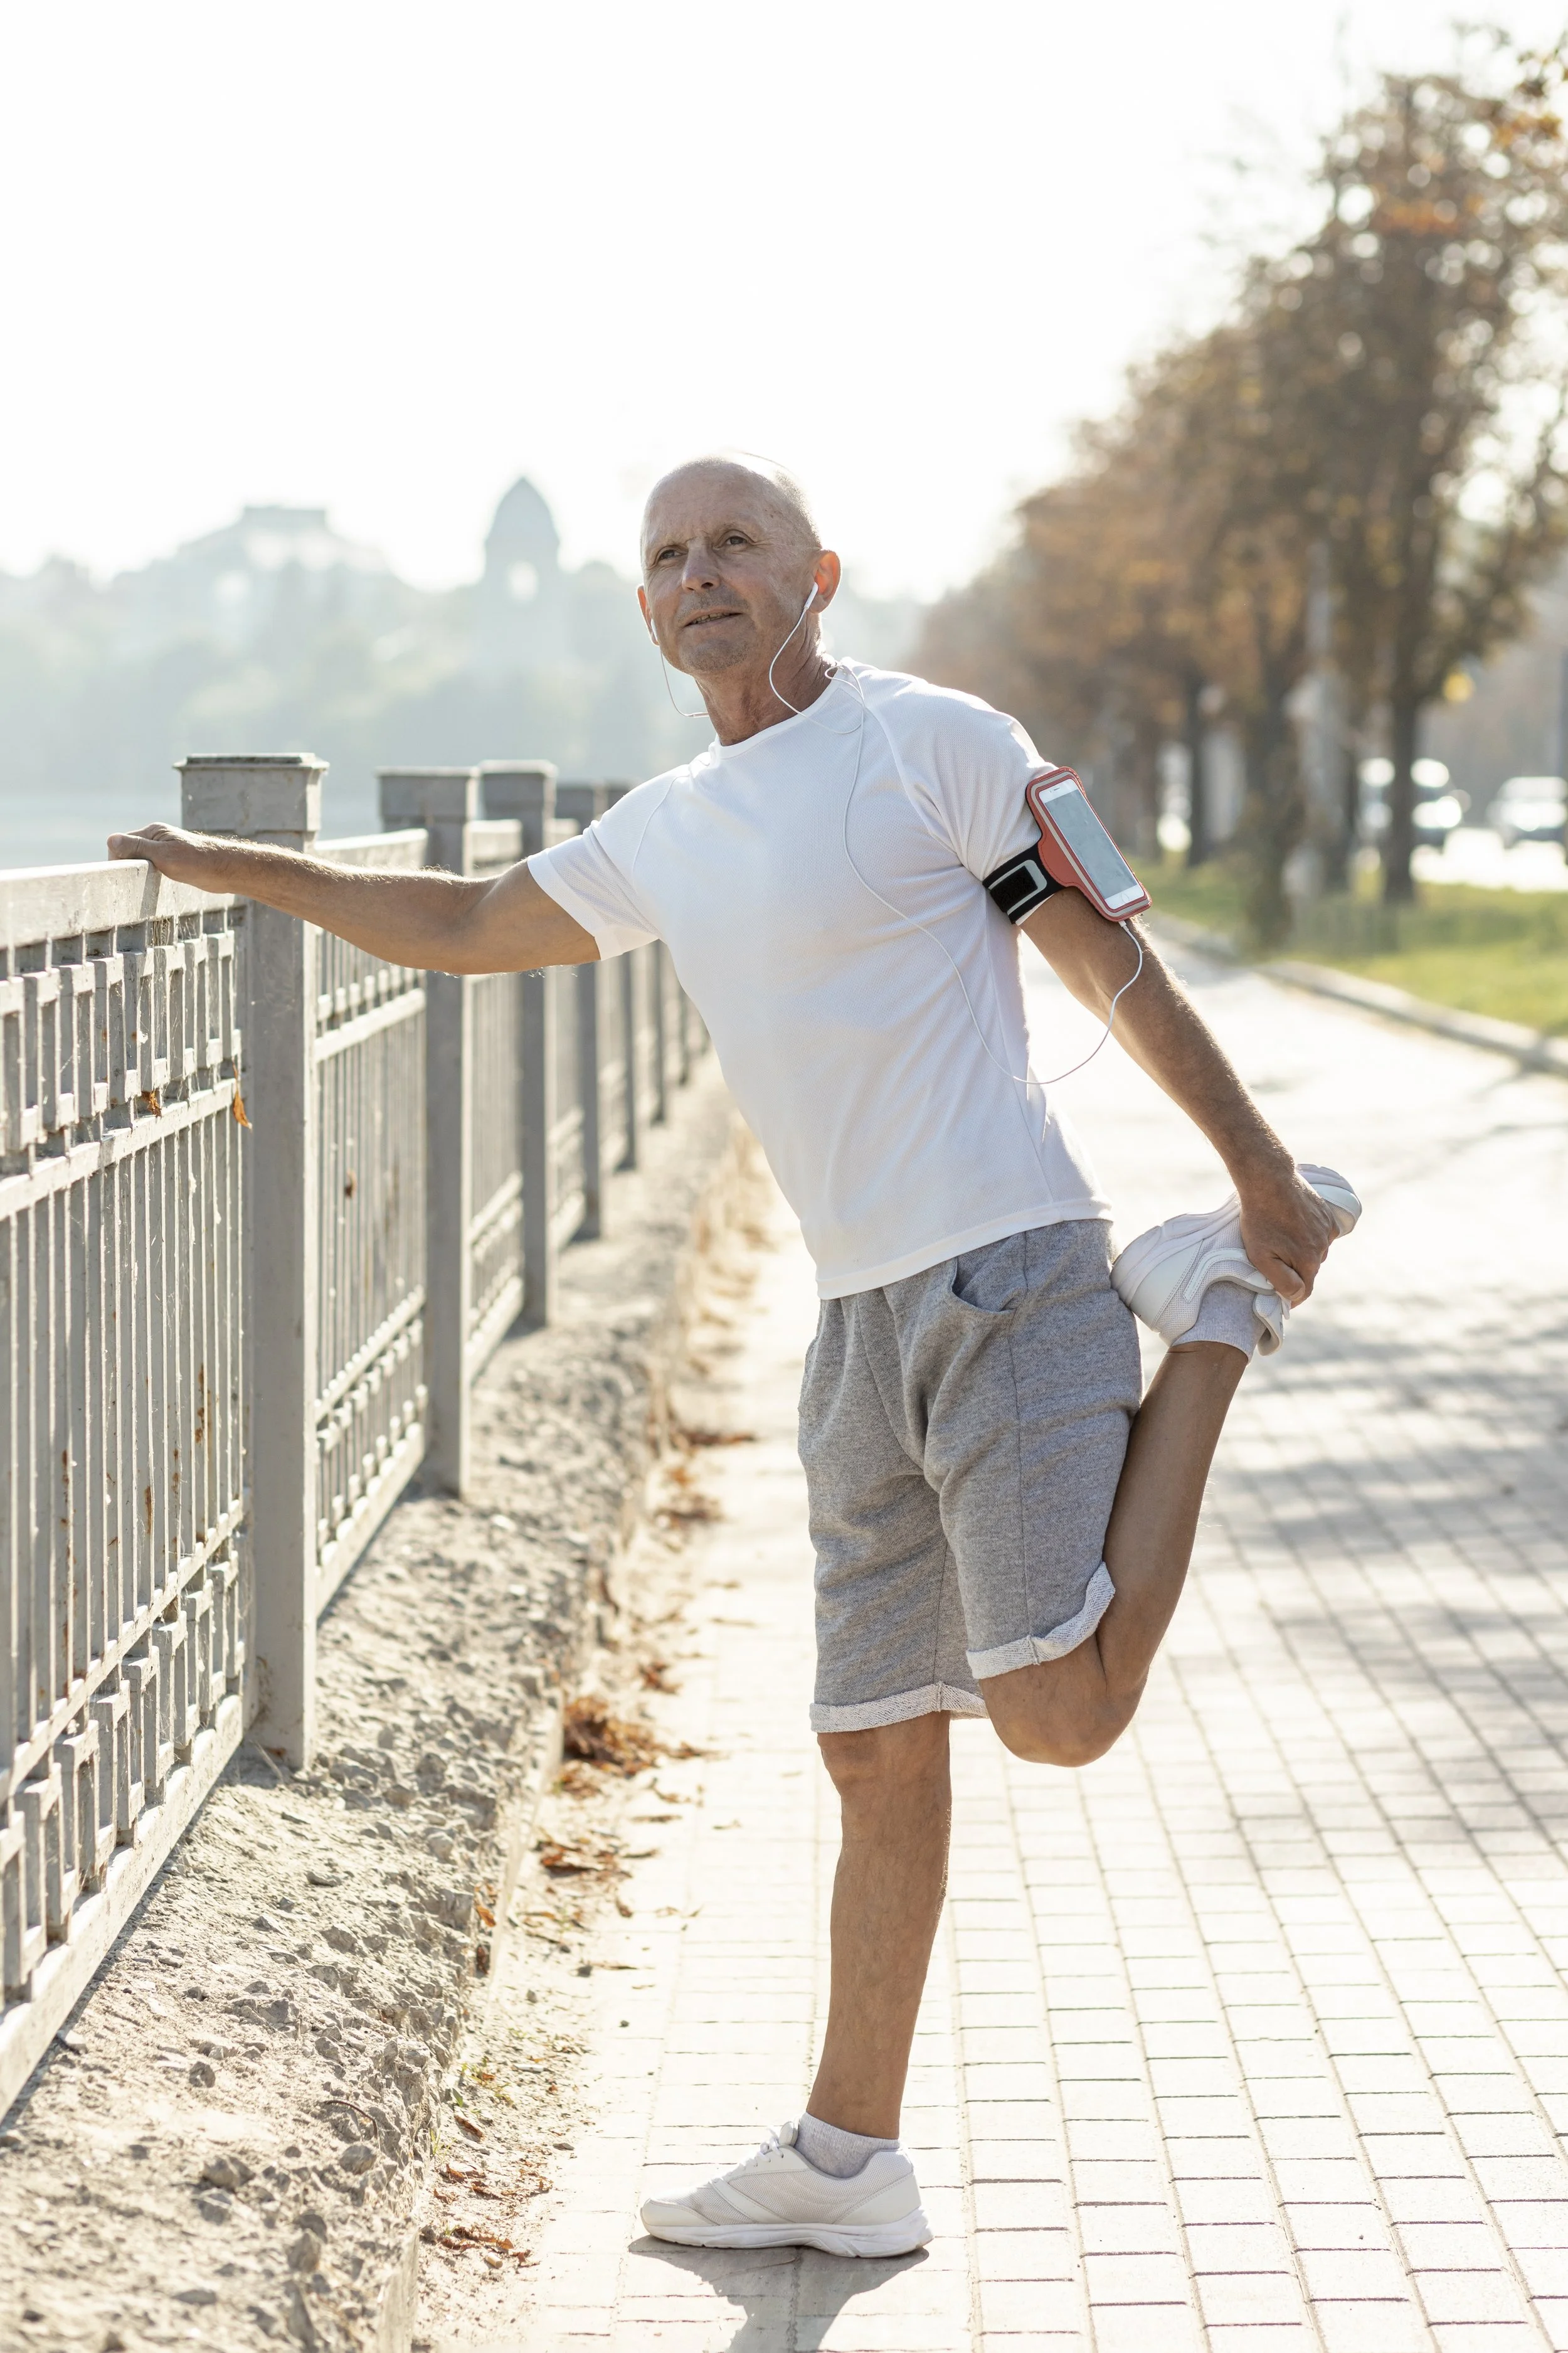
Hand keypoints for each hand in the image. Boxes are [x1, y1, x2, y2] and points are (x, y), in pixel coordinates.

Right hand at [108, 821, 232, 887]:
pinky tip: (152, 886)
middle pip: (129, 852)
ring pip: (140, 862)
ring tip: (141, 886)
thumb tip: (110, 840)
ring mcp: (165, 850)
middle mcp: (157, 839)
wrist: (226, 871)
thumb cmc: (197, 862)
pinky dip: (148, 877)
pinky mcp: (172, 863)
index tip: (124, 876)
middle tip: (134, 883)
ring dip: (137, 873)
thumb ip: (137, 848)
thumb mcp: (163, 855)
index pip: (121, 843)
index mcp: (153, 832)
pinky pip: (151, 869)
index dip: (118, 860)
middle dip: (127, 867)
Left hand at [1236, 1160, 1336, 1305]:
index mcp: (1309, 1261)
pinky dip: (1310, 1236)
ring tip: (1282, 1242)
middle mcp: (1323, 1248)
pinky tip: (1293, 1227)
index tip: (1280, 1299)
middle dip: (1294, 1273)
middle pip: (1309, 1271)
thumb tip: (1296, 1295)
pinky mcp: (1327, 1215)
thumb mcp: (1260, 1256)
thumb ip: (1281, 1280)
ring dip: (1302, 1252)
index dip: (1291, 1298)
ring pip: (1315, 1252)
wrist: (1269, 1179)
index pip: (1304, 1291)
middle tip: (1275, 1264)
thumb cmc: (1259, 1219)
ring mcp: (1327, 1230)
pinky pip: (1321, 1234)